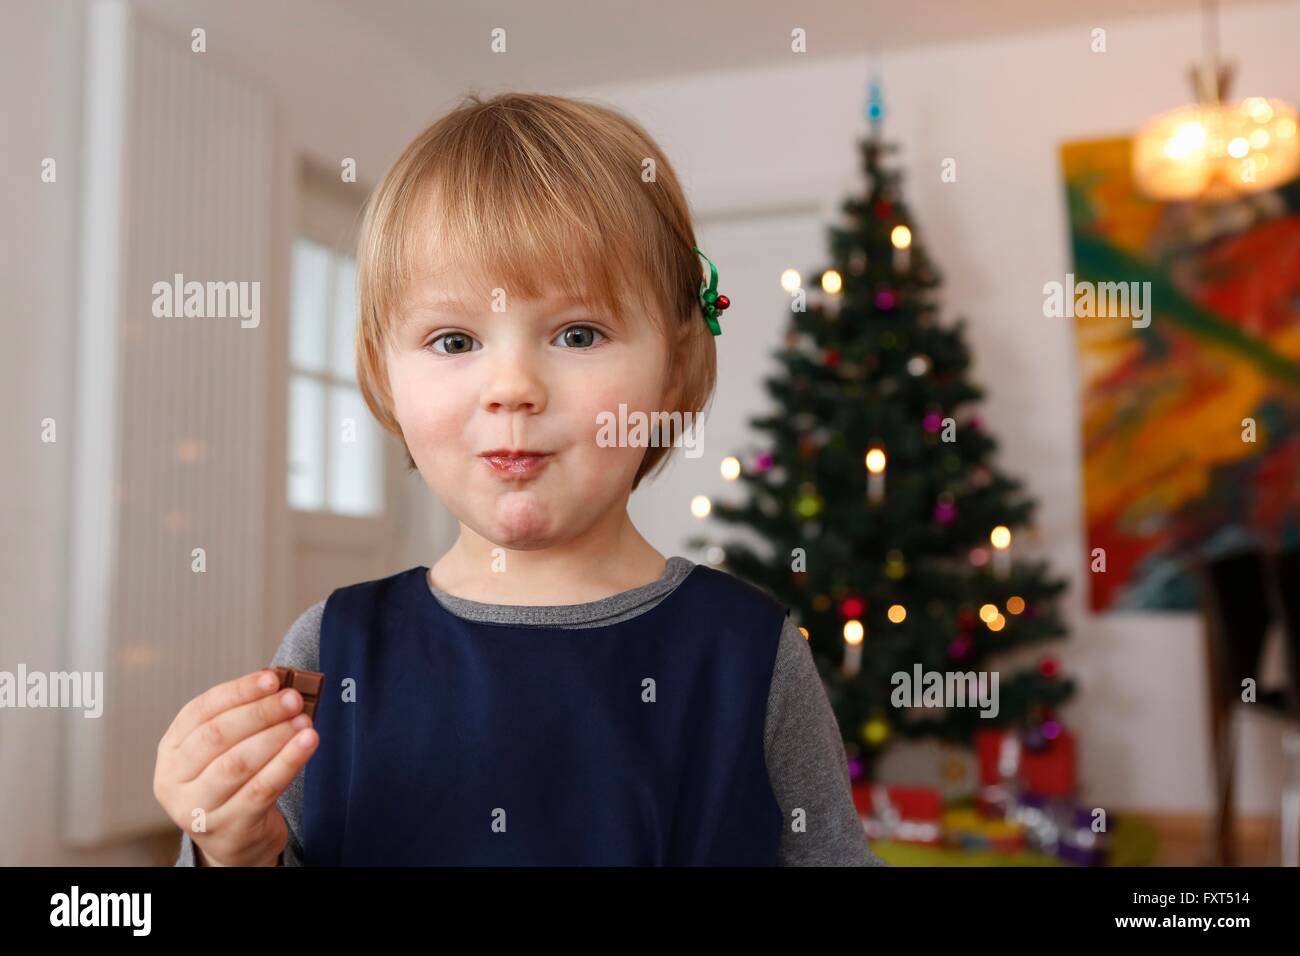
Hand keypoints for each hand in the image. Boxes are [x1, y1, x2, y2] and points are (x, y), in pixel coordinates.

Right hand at [154, 669, 317, 866]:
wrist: (235, 839)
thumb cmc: (233, 783)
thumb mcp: (223, 751)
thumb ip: (242, 719)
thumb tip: (281, 684)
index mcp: (171, 750)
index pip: (200, 711)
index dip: (238, 691)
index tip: (272, 678)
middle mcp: (174, 781)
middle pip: (217, 736)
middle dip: (260, 712)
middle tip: (293, 699)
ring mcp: (198, 809)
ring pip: (238, 764)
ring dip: (276, 736)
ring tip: (304, 721)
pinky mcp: (229, 828)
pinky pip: (261, 790)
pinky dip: (287, 762)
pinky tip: (308, 744)